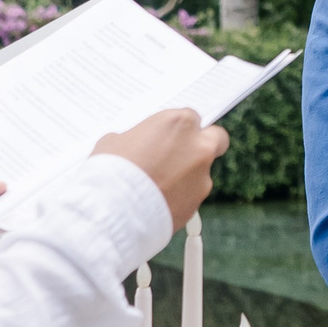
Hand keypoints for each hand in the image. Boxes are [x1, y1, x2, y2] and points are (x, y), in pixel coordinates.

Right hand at [95, 108, 229, 228]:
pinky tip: (156, 202)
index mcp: (180, 123)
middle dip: (202, 144)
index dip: (178, 130)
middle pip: (215, 139)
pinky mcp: (197, 203)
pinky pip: (190, 197)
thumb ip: (137, 138)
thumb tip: (137, 145)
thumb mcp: (116, 141)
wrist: (113, 209)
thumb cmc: (111, 169)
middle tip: (182, 154)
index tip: (168, 138)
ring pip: (201, 172)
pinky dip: (178, 198)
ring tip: (156, 186)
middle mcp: (199, 147)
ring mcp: (202, 177)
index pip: (191, 118)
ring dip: (186, 176)